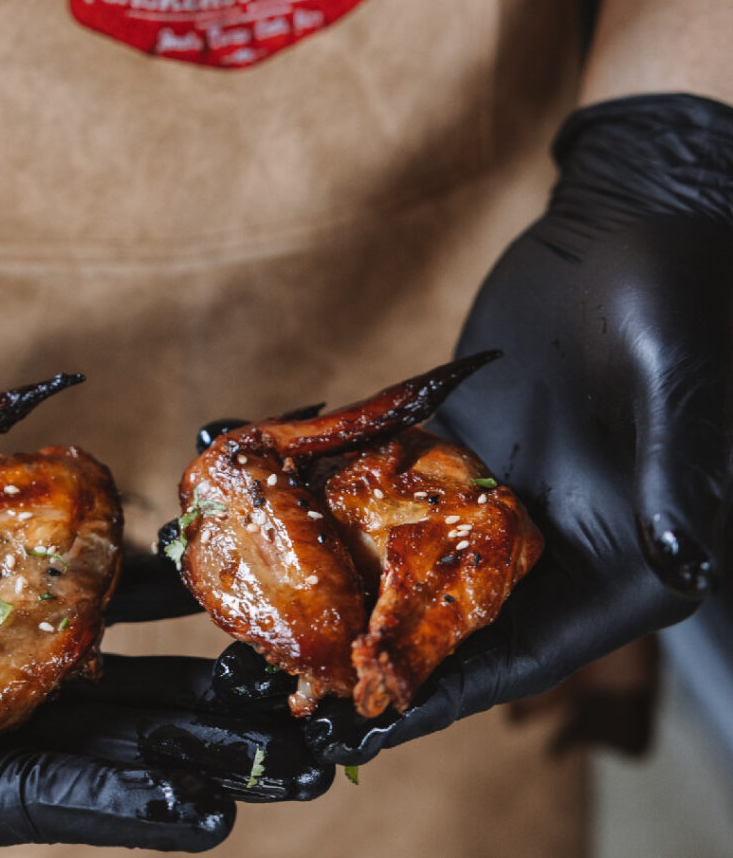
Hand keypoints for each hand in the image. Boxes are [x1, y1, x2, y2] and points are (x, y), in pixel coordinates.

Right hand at [0, 486, 330, 857]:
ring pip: (123, 677)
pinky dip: (140, 599)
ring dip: (200, 679)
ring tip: (278, 682)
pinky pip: (90, 606)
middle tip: (303, 759)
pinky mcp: (6, 615)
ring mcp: (5, 673)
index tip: (215, 813)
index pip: (51, 802)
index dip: (130, 806)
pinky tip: (196, 592)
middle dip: (209, 751)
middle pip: (118, 746)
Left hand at [301, 93, 731, 764]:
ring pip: (415, 567)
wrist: (625, 222)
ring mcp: (498, 496)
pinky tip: (280, 523)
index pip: (534, 650)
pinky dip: (339, 510)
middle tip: (297, 692)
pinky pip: (391, 488)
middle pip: (461, 625)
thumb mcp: (674, 381)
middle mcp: (557, 540)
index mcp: (624, 551)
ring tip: (270, 627)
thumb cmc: (672, 293)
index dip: (451, 692)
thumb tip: (678, 559)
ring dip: (348, 596)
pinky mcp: (457, 449)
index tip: (372, 724)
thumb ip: (671, 474)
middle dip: (381, 658)